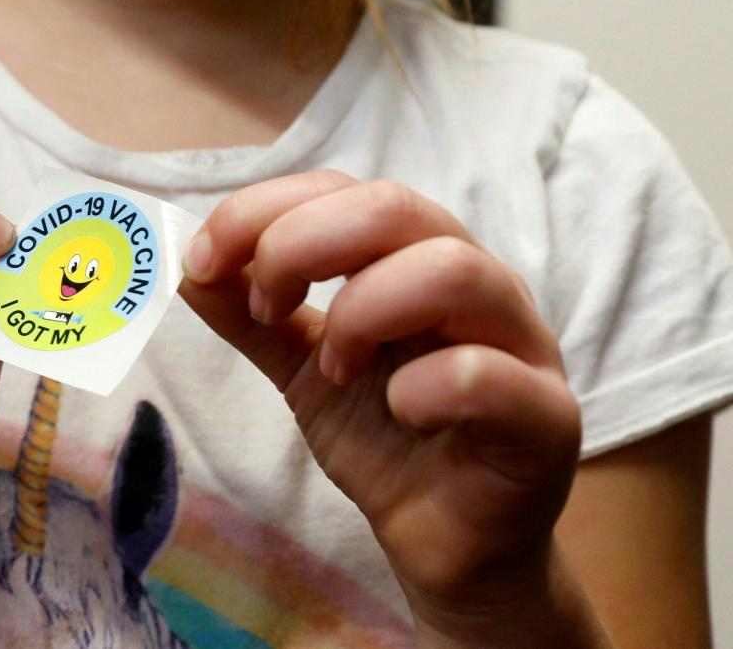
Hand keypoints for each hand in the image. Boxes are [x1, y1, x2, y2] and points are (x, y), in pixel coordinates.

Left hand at [181, 171, 588, 644]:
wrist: (447, 542)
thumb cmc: (387, 437)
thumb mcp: (302, 366)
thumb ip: (252, 315)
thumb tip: (186, 266)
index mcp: (413, 257)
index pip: (341, 189)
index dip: (262, 210)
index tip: (202, 260)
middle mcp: (473, 281)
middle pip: (396, 207)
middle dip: (302, 244)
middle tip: (264, 304)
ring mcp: (519, 343)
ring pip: (453, 270)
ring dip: (364, 310)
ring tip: (334, 367)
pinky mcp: (545, 418)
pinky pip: (491, 374)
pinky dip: (429, 385)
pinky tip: (400, 411)